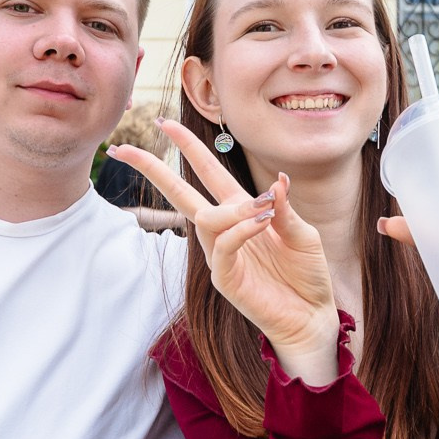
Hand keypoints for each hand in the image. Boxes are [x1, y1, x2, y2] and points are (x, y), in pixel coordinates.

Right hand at [109, 120, 340, 374]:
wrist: (313, 316)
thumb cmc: (307, 275)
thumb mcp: (302, 233)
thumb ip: (285, 208)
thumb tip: (276, 181)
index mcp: (240, 212)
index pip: (207, 174)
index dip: (188, 148)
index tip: (163, 122)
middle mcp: (224, 231)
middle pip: (180, 193)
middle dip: (154, 169)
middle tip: (125, 149)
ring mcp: (221, 256)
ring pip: (206, 219)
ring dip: (234, 207)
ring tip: (265, 209)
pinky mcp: (226, 279)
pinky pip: (224, 246)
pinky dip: (241, 229)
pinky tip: (261, 223)